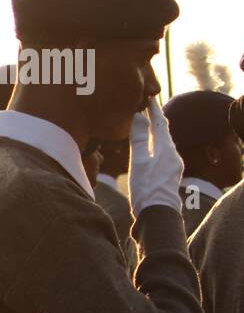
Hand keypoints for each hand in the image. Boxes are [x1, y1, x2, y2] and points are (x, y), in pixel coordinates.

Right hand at [128, 99, 183, 215]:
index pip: (160, 123)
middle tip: (148, 108)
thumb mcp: (138, 161)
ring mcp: (173, 166)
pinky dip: (156, 145)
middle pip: (164, 132)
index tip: (148, 98)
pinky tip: (151, 150)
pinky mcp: (170, 175)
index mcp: (166, 148)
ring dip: (156, 133)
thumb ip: (138, 138)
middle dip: (156, 120)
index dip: (153, 110)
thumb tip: (138, 116)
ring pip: (164, 143)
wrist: (157, 214)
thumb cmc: (146, 188)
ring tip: (148, 126)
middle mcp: (173, 155)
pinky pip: (164, 153)